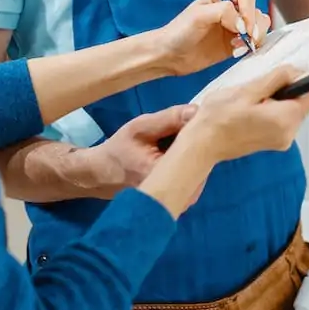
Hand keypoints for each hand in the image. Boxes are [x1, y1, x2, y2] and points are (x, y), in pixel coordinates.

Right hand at [80, 105, 196, 196]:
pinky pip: (196, 173)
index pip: (201, 150)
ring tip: (173, 141)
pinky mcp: (184, 199)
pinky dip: (189, 160)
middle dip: (196, 142)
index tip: (188, 121)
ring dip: (193, 151)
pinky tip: (174, 152)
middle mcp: (181, 194)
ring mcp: (184, 199)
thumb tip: (198, 111)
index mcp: (168, 177)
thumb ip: (171, 118)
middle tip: (179, 130)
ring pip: (202, 166)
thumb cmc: (120, 150)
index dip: (198, 132)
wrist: (103, 173)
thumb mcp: (141, 127)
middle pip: (205, 159)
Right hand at [140, 66, 308, 216]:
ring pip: (293, 108)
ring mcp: (282, 140)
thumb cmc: (217, 118)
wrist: (201, 145)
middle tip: (281, 68)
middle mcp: (288, 133)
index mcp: (285, 119)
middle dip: (296, 84)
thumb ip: (275, 79)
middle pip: (304, 101)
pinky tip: (259, 99)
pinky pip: (283, 117)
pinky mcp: (274, 141)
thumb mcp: (247, 90)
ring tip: (262, 85)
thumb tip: (297, 69)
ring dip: (284, 95)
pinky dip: (277, 105)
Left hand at [154, 0, 270, 76]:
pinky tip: (237, 51)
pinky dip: (251, 47)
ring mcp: (234, 27)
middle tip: (247, 38)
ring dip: (256, 36)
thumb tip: (243, 23)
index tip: (243, 26)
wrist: (170, 56)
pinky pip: (253, 42)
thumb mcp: (198, 15)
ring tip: (240, 45)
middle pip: (256, 11)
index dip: (248, 10)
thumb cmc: (179, 31)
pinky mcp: (235, 43)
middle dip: (255, 25)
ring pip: (259, 26)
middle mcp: (230, 10)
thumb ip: (223, 12)